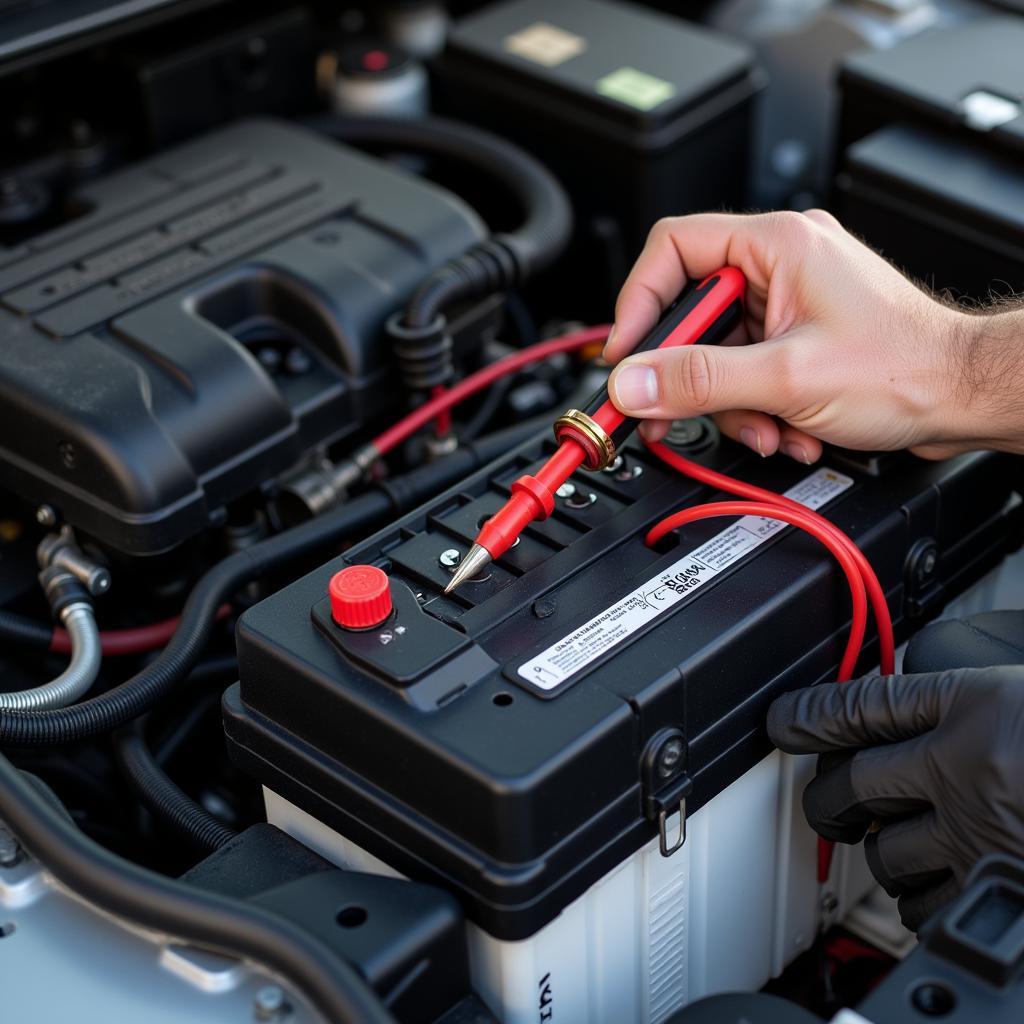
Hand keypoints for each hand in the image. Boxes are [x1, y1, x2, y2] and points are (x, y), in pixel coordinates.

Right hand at [605, 211, 1023, 461]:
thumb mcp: (786, 378)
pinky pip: (747, 373)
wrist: (963, 398)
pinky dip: (758, 409)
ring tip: (764, 430)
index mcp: (776, 245)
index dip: (639, 301)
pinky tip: (788, 429)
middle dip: (690, 375)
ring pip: (719, 354)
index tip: (625, 353)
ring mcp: (789, 305)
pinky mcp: (797, 339)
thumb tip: (634, 382)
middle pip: (693, 315)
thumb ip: (700, 380)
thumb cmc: (907, 368)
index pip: (673, 248)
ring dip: (732, 405)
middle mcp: (780, 266)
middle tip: (665, 411)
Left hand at [766, 667, 1023, 930]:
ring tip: (890, 844)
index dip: (809, 712)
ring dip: (880, 851)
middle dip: (827, 795)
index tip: (782, 719)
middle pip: (848, 785)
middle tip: (829, 797)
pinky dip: (921, 899)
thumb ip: (989, 698)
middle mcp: (965, 769)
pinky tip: (936, 886)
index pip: (860, 703)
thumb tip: (936, 701)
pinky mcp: (1000, 890)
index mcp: (979, 703)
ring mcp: (981, 837)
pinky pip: (926, 907)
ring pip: (882, 853)